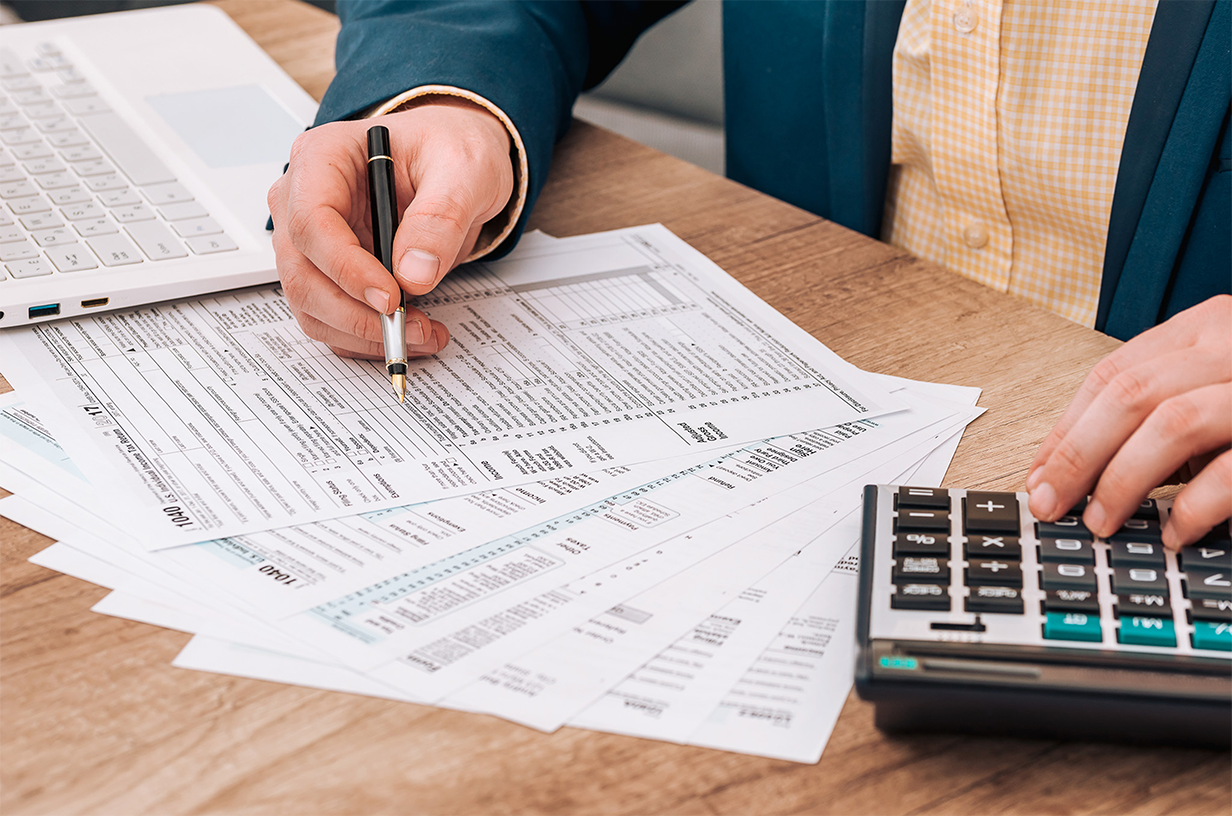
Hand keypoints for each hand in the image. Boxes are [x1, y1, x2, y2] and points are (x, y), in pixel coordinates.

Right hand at [266, 99, 514, 358]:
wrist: (456, 164)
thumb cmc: (450, 150)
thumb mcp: (463, 169)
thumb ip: (441, 216)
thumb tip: (414, 273)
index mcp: (324, 157)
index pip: (310, 221)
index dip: (345, 268)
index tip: (390, 298)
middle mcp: (304, 199)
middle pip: (302, 272)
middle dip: (355, 313)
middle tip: (412, 327)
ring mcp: (312, 239)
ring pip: (312, 304)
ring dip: (363, 332)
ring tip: (423, 333)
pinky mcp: (329, 271)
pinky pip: (332, 317)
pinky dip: (367, 337)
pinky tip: (412, 332)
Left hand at [1027, 295, 1231, 547]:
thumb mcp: (1220, 379)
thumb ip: (1167, 404)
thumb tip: (1083, 465)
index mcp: (1208, 327)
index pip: (1112, 375)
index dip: (1066, 429)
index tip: (1036, 476)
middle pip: (1129, 395)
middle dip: (1077, 456)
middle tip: (1050, 505)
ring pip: (1174, 422)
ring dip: (1125, 479)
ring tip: (1101, 522)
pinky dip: (1197, 504)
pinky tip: (1177, 531)